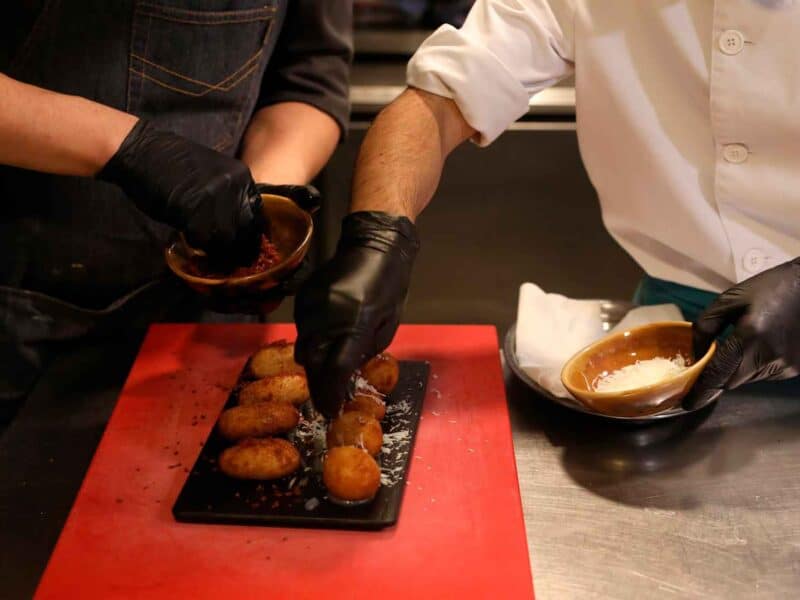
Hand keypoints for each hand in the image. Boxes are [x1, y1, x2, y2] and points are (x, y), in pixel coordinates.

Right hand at [98, 120, 262, 261]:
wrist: (143, 151)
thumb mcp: (214, 174)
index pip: (258, 215)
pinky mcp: (193, 211)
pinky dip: (195, 243)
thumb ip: (229, 196)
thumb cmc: (174, 163)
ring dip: (216, 249)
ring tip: (206, 250)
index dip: (252, 235)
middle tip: (230, 260)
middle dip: (239, 249)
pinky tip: (187, 236)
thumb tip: (238, 227)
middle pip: (246, 230)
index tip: (245, 247)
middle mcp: (233, 187)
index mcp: (242, 176)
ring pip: (226, 239)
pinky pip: (202, 239)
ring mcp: (214, 199)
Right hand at [294, 212, 419, 416]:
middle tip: (327, 399)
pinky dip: (312, 342)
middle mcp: (328, 317)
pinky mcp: (302, 299)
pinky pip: (301, 331)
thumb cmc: (389, 287)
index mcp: (356, 323)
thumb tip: (345, 377)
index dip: (331, 395)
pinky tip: (325, 341)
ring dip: (314, 364)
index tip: (331, 410)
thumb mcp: (387, 326)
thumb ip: (363, 352)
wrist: (373, 246)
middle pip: (313, 365)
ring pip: (304, 349)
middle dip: (319, 386)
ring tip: (328, 371)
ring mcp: (312, 307)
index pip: (335, 370)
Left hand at [685, 258, 799, 409]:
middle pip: (732, 382)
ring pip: (749, 379)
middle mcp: (770, 356)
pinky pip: (767, 374)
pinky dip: (758, 365)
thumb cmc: (770, 287)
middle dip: (720, 375)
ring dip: (740, 369)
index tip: (687, 404)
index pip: (719, 374)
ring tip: (749, 340)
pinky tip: (765, 342)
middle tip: (716, 357)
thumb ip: (706, 326)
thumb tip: (694, 353)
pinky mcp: (797, 368)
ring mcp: (788, 365)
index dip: (701, 391)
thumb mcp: (730, 299)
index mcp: (750, 337)